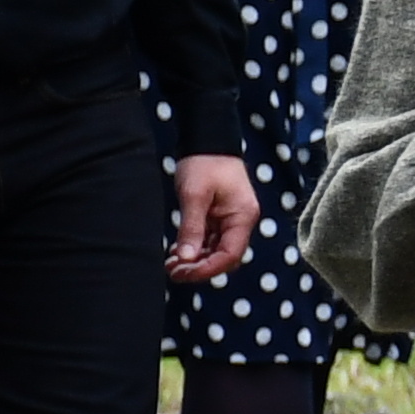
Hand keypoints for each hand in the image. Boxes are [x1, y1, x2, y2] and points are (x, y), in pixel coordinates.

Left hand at [169, 153, 258, 280]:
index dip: (207, 269)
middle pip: (225, 257)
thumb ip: (191, 228)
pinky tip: (179, 252)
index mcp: (242, 217)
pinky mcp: (221, 217)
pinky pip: (212, 241)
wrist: (208, 140)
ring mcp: (232, 220)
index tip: (183, 274)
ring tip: (172, 264)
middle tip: (173, 272)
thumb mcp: (194, 195)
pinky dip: (197, 249)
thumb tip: (185, 259)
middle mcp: (241, 222)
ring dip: (197, 260)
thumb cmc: (204, 163)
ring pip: (217, 251)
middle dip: (200, 268)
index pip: (230, 254)